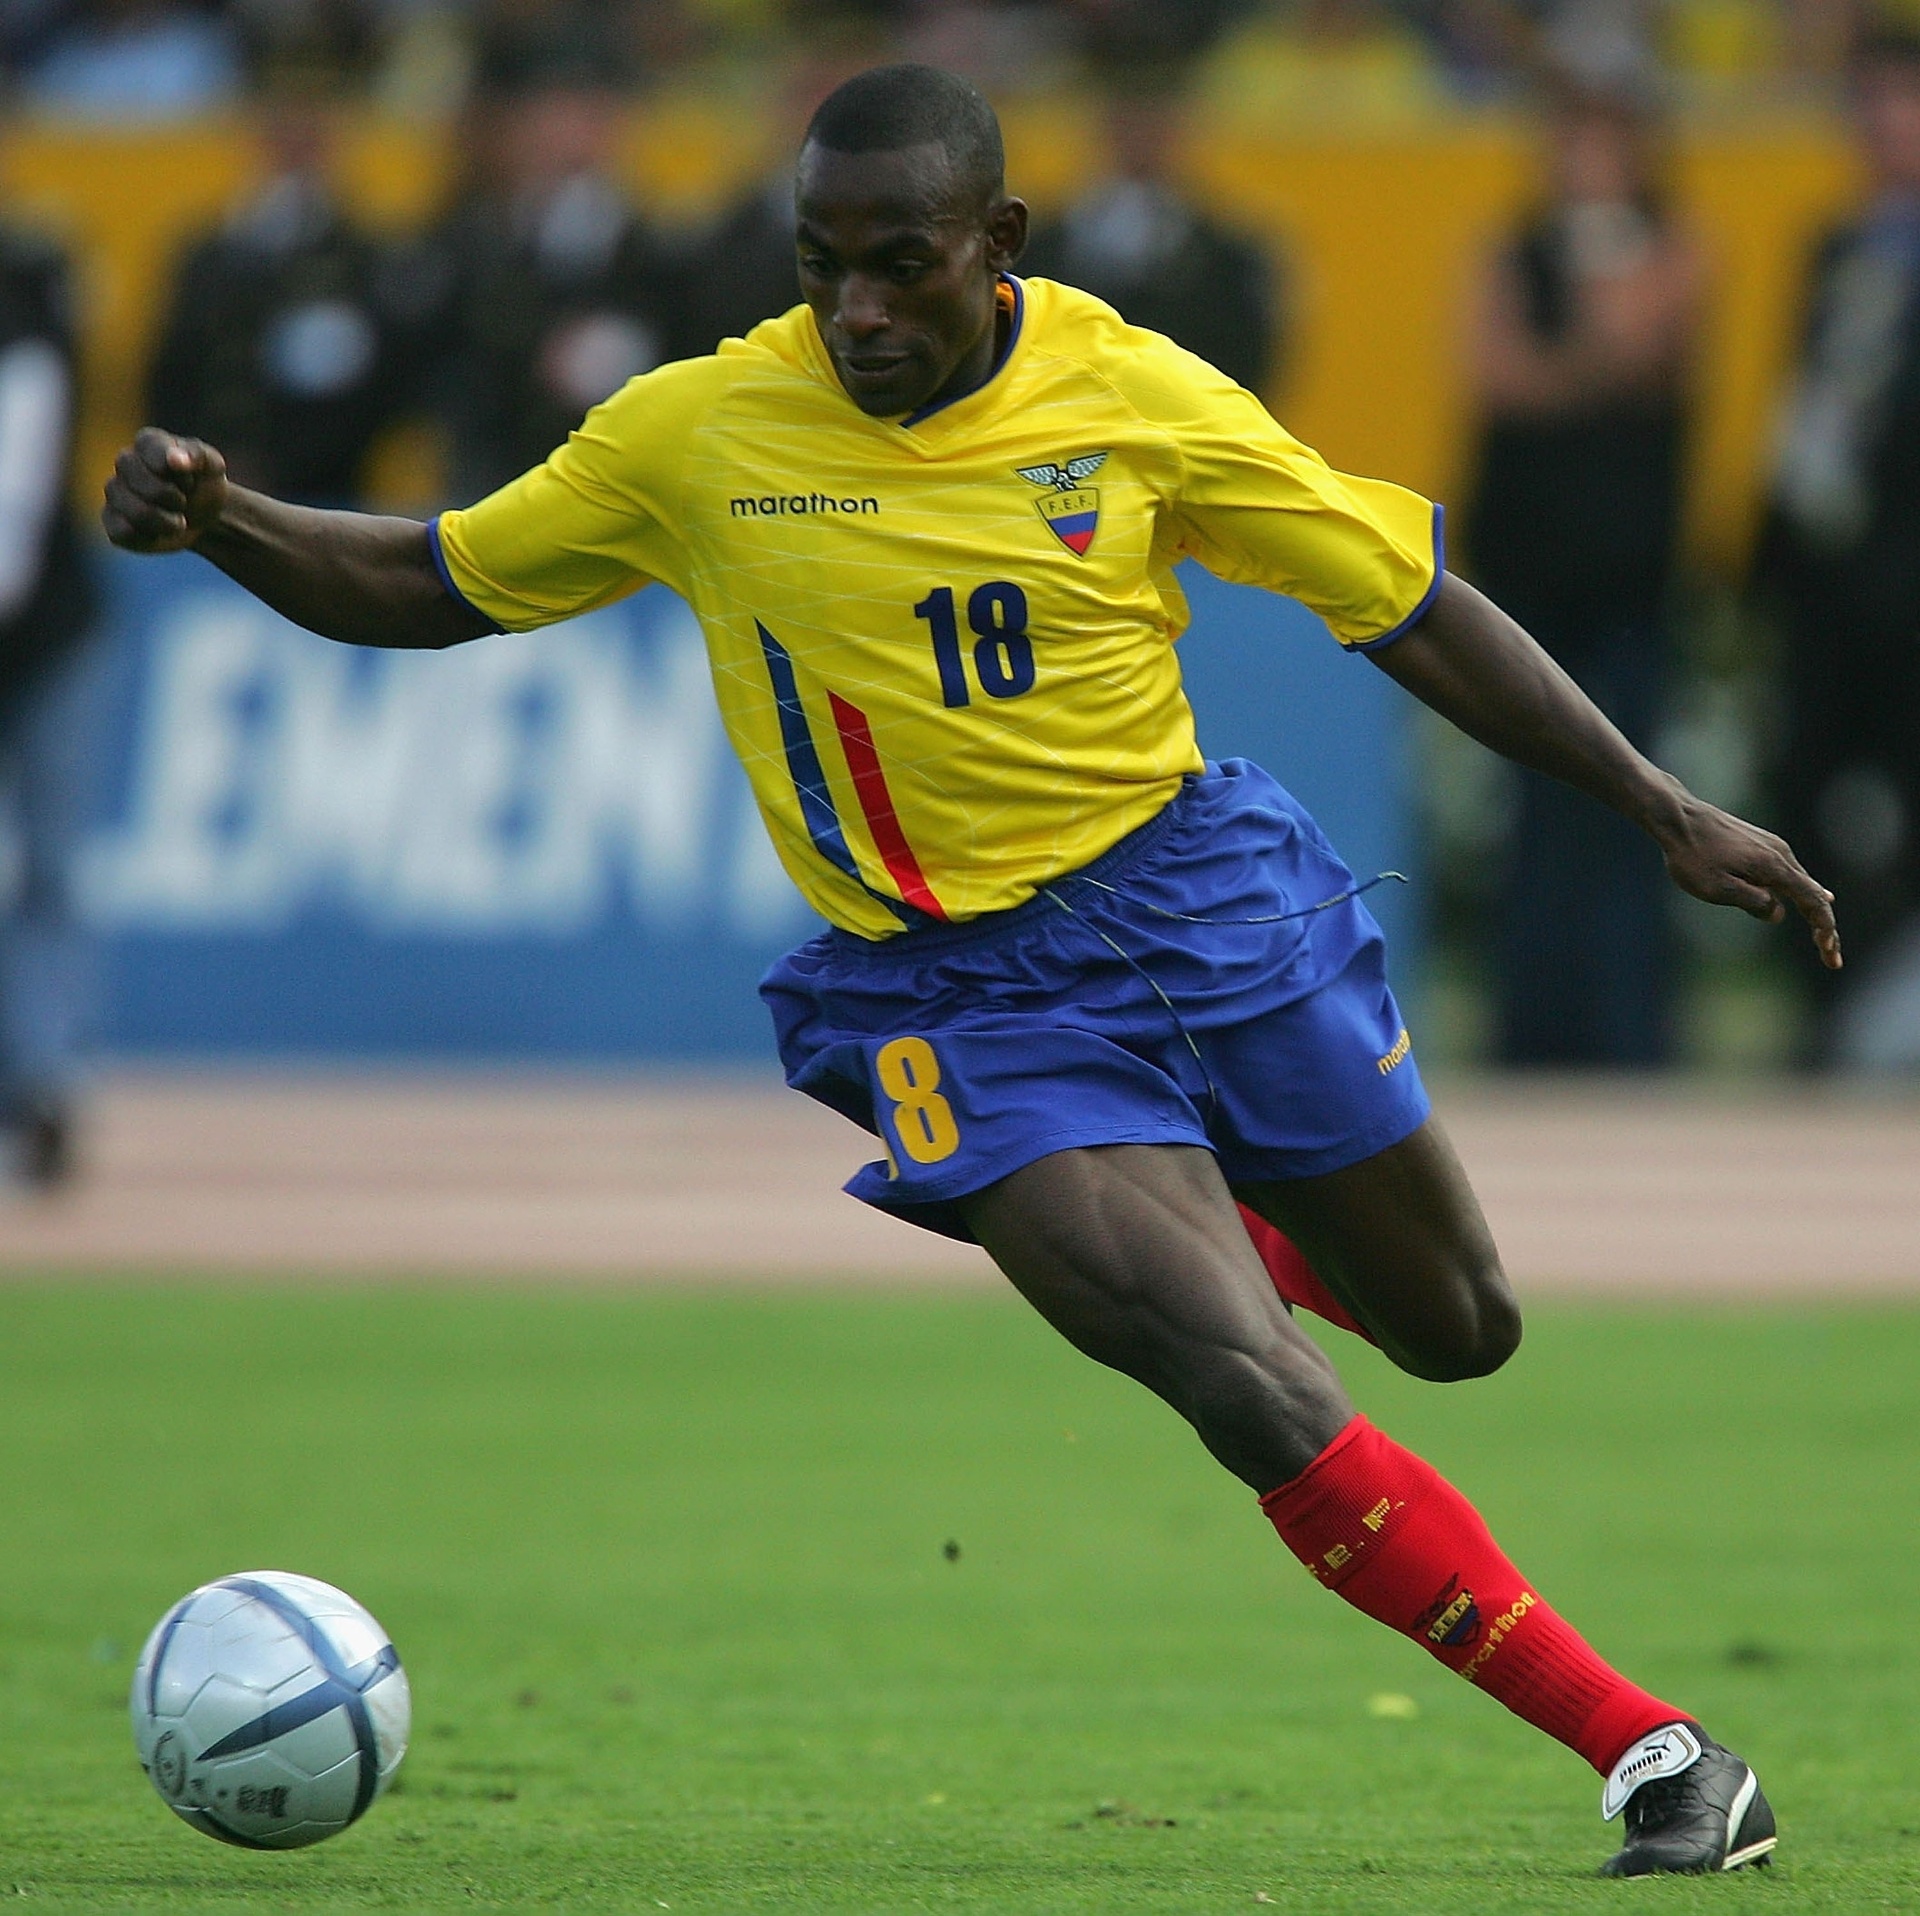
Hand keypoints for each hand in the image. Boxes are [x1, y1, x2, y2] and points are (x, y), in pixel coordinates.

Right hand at [102, 428, 229, 553]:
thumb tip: (175, 459)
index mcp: (148, 442)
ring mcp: (115, 491)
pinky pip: (124, 533)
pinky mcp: (112, 520)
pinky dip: (151, 537)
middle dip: (174, 499)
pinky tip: (160, 532)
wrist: (205, 515)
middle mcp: (125, 462)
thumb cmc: (204, 483)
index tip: (191, 481)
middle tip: (184, 501)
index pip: (153, 453)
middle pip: (142, 484)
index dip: (180, 474)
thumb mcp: (213, 465)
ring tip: (178, 521)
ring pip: (136, 512)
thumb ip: (198, 456)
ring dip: (167, 523)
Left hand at [1654, 792, 1841, 969]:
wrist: (1678, 817)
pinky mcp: (1760, 845)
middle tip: (1831, 958)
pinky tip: (1805, 899)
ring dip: (1812, 911)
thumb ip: (1752, 902)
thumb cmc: (1692, 855)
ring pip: (1801, 883)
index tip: (1829, 955)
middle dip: (1824, 927)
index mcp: (1774, 867)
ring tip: (1823, 937)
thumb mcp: (1717, 888)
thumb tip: (1779, 915)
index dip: (1825, 929)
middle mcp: (1781, 854)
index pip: (1812, 902)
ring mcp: (1772, 847)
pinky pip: (1787, 873)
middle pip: (1813, 895)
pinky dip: (1798, 893)